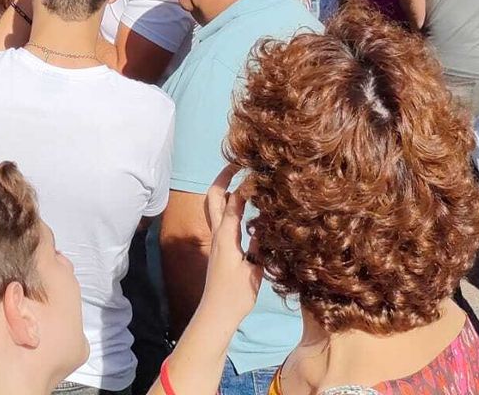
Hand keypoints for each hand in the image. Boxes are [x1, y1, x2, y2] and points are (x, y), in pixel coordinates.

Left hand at [196, 164, 262, 331]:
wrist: (216, 313)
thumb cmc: (235, 295)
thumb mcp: (252, 271)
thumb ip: (258, 246)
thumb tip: (264, 222)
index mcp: (225, 237)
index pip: (232, 203)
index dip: (242, 184)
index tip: (254, 169)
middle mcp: (218, 234)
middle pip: (214, 198)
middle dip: (223, 178)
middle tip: (237, 165)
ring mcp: (217, 240)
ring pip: (215, 208)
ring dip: (225, 190)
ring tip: (241, 180)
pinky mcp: (220, 248)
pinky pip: (221, 219)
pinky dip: (229, 207)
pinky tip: (243, 208)